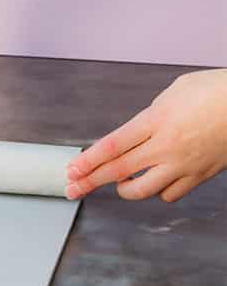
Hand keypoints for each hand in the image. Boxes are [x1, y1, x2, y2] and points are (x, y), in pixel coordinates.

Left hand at [66, 69, 226, 203]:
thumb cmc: (214, 91)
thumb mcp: (173, 92)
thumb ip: (151, 115)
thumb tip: (139, 130)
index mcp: (155, 120)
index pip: (112, 146)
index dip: (88, 161)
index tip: (72, 170)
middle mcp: (166, 146)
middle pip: (119, 170)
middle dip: (91, 181)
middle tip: (73, 188)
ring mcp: (183, 164)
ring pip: (144, 190)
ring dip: (125, 190)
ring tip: (117, 184)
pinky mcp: (200, 175)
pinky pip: (171, 194)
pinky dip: (158, 191)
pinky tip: (154, 182)